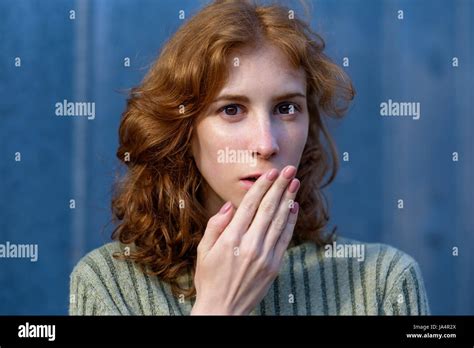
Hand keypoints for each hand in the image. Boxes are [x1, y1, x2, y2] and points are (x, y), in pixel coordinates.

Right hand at [191, 166, 299, 314]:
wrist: (223, 309)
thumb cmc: (209, 279)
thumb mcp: (203, 251)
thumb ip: (215, 225)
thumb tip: (230, 205)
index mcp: (231, 239)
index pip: (249, 205)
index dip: (261, 187)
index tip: (270, 173)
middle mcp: (250, 244)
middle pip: (268, 208)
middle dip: (279, 186)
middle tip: (288, 169)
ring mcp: (264, 255)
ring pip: (279, 220)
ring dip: (288, 199)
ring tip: (294, 182)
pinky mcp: (274, 265)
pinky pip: (285, 238)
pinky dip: (290, 221)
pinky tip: (294, 206)